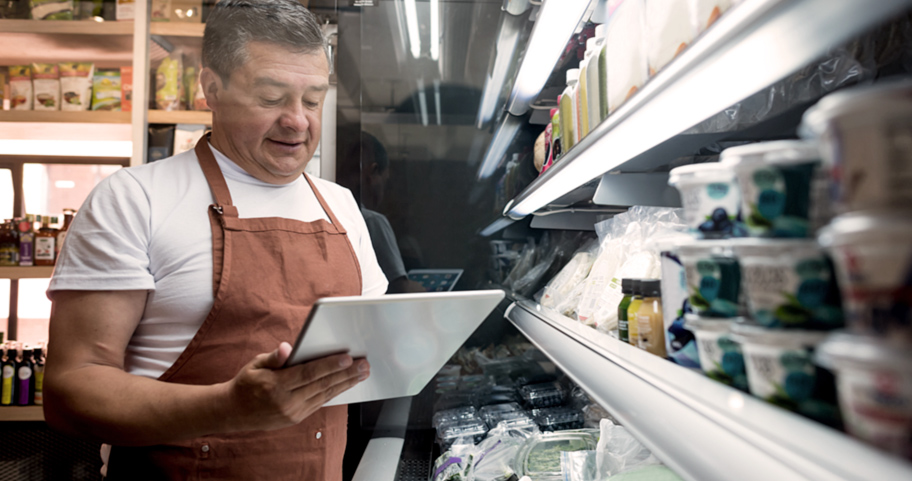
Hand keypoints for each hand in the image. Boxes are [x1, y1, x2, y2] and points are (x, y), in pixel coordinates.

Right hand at [222, 342, 368, 431]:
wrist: (233, 412)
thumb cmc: (246, 383)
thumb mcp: (255, 365)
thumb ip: (273, 357)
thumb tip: (286, 348)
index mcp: (275, 386)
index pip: (309, 373)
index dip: (330, 365)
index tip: (348, 357)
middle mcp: (286, 402)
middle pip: (322, 385)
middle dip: (346, 374)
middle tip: (364, 364)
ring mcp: (293, 412)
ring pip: (325, 395)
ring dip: (345, 383)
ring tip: (362, 373)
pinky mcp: (297, 418)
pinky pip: (320, 403)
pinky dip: (335, 392)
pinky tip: (346, 383)